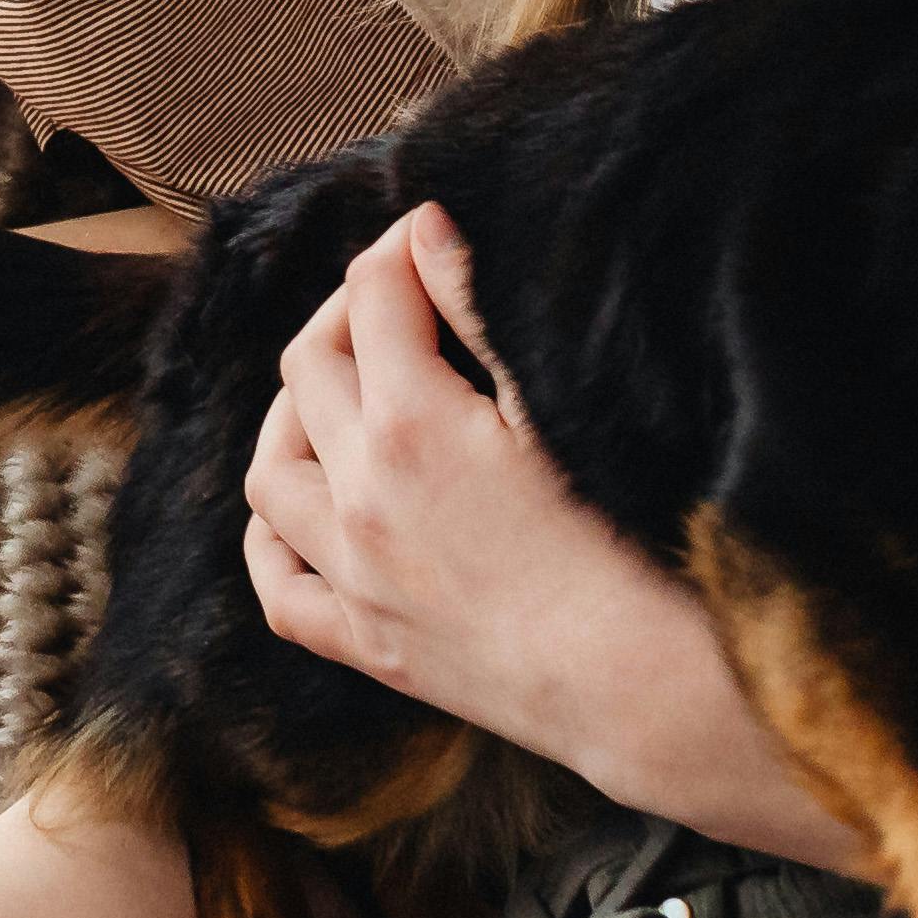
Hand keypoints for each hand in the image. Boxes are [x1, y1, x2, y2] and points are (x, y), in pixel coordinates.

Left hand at [242, 204, 721, 793]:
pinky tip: (304, 514)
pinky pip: (280, 589)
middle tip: (396, 302)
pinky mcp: (368, 646)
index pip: (373, 297)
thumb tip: (425, 228)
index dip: (399, 249)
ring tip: (338, 396)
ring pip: (272, 474)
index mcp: (411, 426)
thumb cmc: (627, 543)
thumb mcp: (557, 408)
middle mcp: (360, 498)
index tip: (428, 234)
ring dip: (293, 418)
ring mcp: (353, 578)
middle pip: (309, 369)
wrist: (646, 689)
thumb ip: (477, 310)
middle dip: (346, 315)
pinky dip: (275, 540)